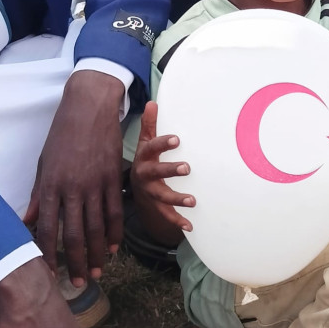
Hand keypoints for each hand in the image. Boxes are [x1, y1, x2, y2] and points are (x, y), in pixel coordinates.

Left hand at [24, 71, 124, 285]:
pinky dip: (115, 232)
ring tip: (97, 272)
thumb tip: (28, 221)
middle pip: (76, 234)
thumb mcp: (44, 163)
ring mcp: (96, 183)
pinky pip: (115, 211)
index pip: (48, 229)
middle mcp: (74, 188)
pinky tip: (114, 248)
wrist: (89, 107)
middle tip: (78, 283)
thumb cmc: (62, 134)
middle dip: (76, 262)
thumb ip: (38, 194)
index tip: (48, 274)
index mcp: (51, 185)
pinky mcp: (114, 177)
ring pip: (98, 228)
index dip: (48, 255)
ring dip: (98, 254)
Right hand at [131, 102, 194, 240]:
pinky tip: (189, 225)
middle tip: (187, 167)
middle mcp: (145, 174)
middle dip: (170, 170)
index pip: (152, 147)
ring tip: (192, 200)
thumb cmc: (146, 158)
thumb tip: (153, 102)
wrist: (136, 187)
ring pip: (162, 196)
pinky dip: (177, 220)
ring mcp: (150, 192)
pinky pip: (166, 214)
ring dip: (177, 198)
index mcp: (144, 156)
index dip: (163, 143)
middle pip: (156, 172)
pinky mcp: (156, 206)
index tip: (177, 139)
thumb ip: (150, 124)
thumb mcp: (145, 141)